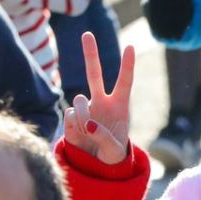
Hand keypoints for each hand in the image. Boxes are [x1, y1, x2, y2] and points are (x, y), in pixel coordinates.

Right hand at [61, 33, 136, 165]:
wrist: (95, 165)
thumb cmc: (112, 156)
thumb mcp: (115, 151)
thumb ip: (104, 137)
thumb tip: (89, 124)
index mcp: (119, 106)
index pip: (125, 82)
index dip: (127, 65)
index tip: (130, 46)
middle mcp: (101, 102)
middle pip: (94, 74)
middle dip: (90, 54)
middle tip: (86, 34)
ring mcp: (85, 108)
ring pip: (79, 100)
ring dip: (84, 116)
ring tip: (90, 133)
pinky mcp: (71, 118)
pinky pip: (70, 115)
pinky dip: (75, 127)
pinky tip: (81, 137)